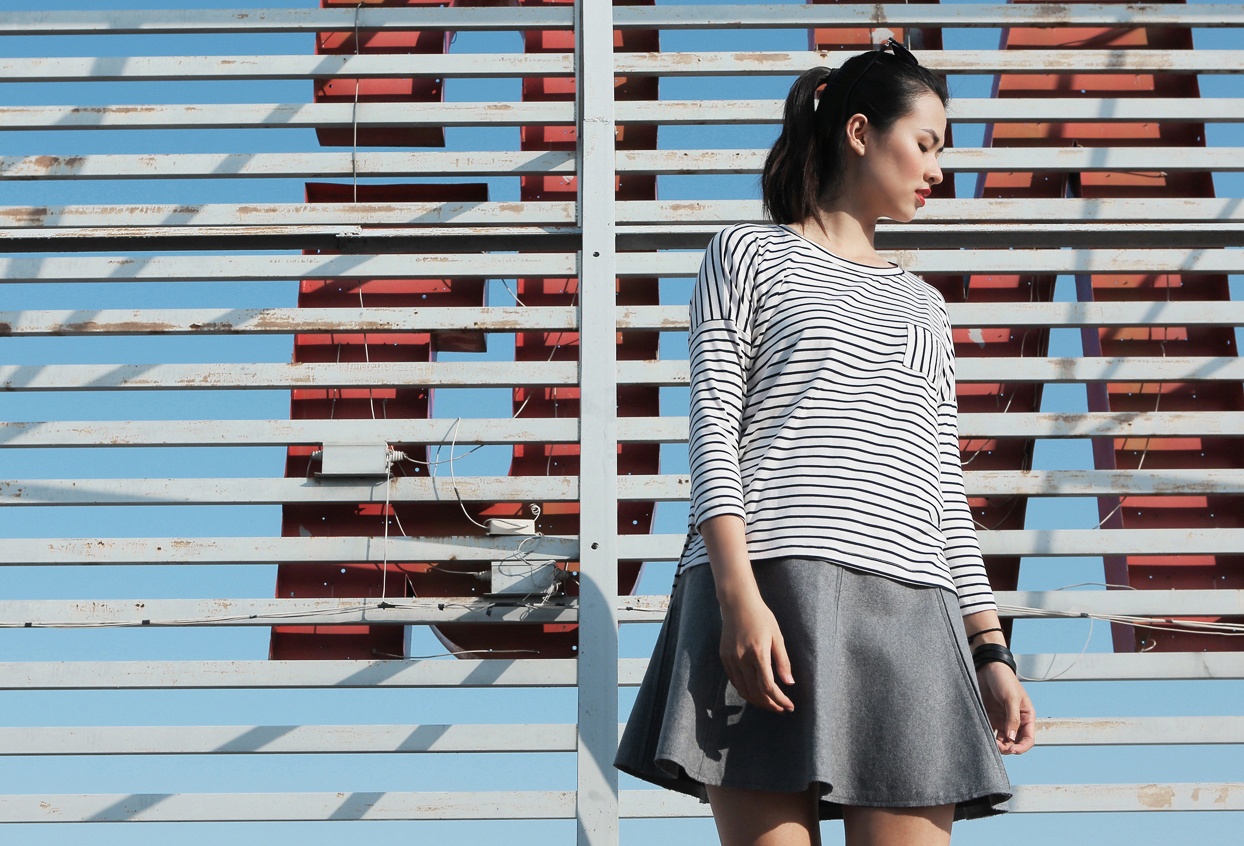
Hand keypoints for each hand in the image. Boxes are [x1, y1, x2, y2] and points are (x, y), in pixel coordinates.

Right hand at [718, 594, 794, 712]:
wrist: (738, 603)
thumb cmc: (761, 617)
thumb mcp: (777, 637)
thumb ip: (783, 661)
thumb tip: (789, 683)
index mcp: (757, 653)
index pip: (767, 687)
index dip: (779, 700)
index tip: (789, 706)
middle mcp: (741, 659)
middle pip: (755, 693)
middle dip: (770, 704)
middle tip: (782, 708)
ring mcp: (730, 659)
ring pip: (743, 690)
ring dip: (757, 701)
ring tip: (770, 703)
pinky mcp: (724, 657)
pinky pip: (735, 681)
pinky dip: (746, 690)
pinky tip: (756, 691)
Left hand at [976, 662, 1035, 754]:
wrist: (987, 667)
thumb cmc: (1004, 679)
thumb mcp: (1011, 698)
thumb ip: (1012, 718)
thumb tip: (1012, 738)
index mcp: (1026, 716)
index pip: (1028, 738)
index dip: (1022, 747)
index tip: (1012, 751)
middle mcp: (1015, 720)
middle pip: (1014, 742)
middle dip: (1008, 748)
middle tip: (998, 747)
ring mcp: (1002, 720)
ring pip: (1002, 739)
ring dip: (997, 744)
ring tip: (990, 743)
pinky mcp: (990, 717)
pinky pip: (990, 731)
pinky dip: (988, 736)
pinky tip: (983, 736)